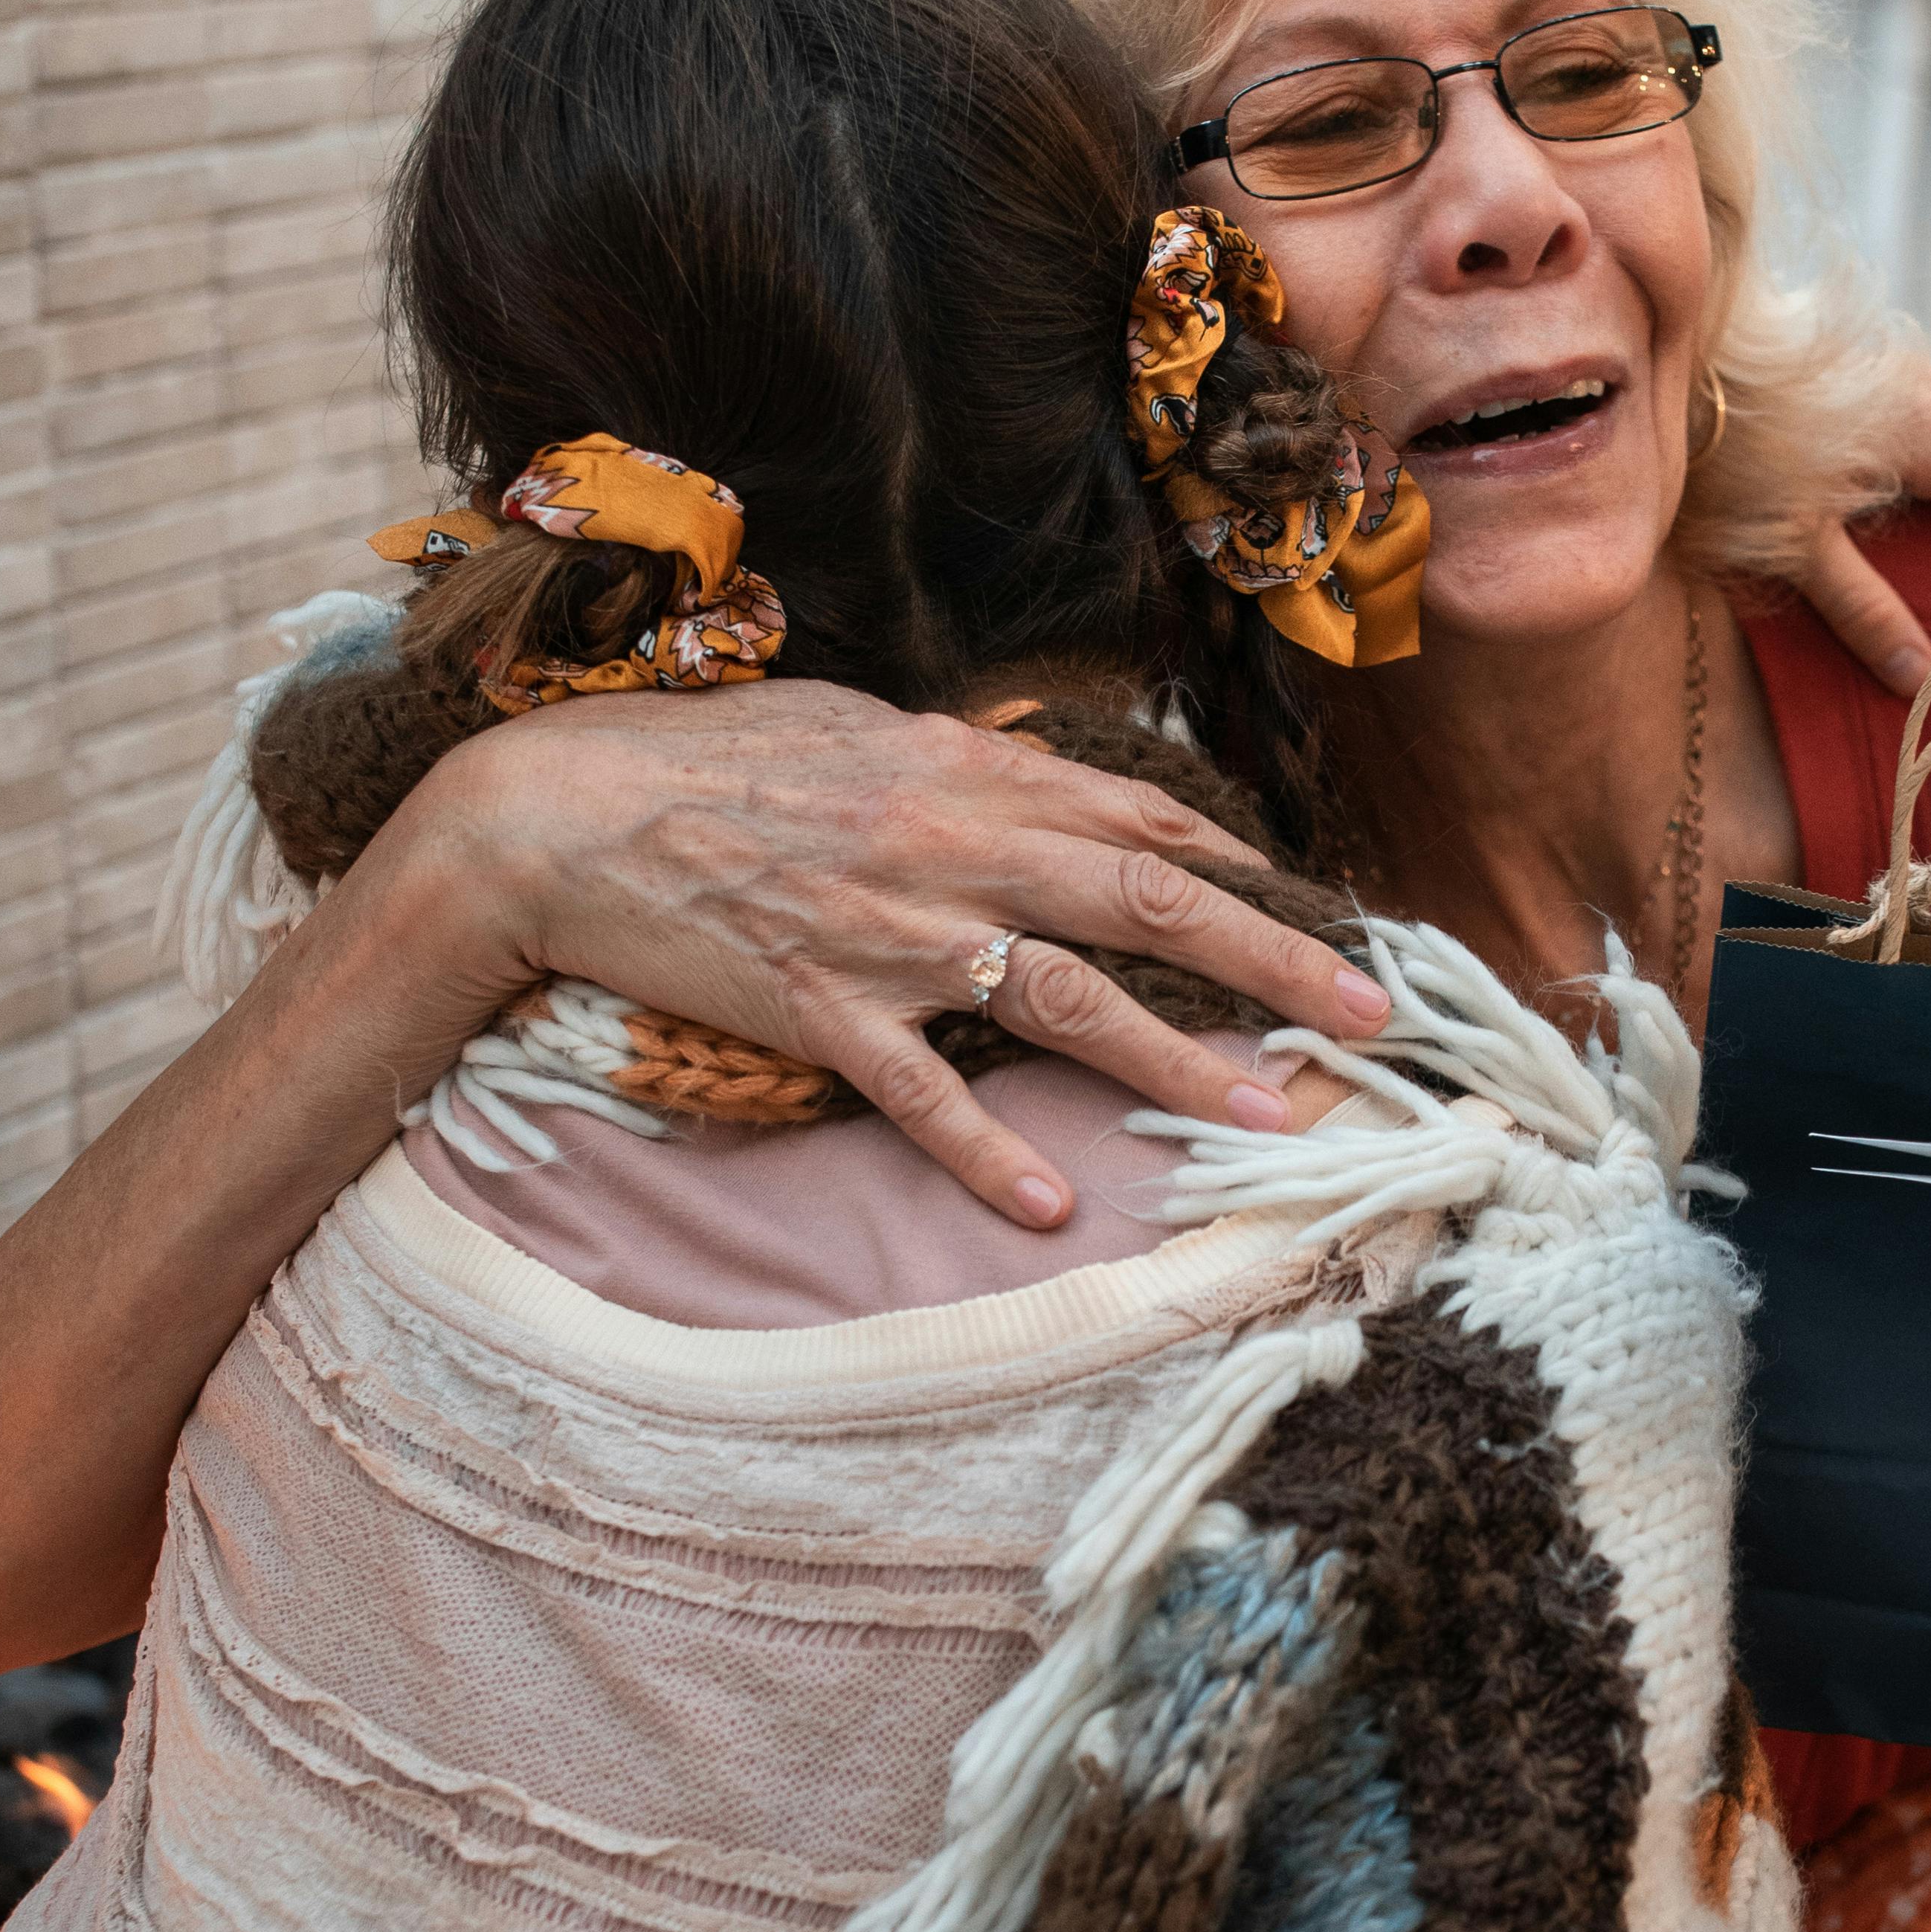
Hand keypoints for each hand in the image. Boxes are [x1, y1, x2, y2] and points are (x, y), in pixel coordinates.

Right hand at [398, 675, 1391, 1230]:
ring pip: (1066, 998)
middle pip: (1148, 903)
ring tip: (1271, 1118)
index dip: (1246, 873)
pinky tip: (1049, 1202)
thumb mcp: (858, 729)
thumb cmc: (707, 763)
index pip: (1140, 825)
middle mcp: (951, 848)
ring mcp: (890, 934)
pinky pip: (918, 1092)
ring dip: (1179, 1059)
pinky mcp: (818, 1008)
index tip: (1330, 915)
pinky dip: (982, 1150)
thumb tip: (1044, 776)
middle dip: (1274, 959)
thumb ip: (963, 761)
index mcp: (966, 775)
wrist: (558, 812)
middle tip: (1373, 1014)